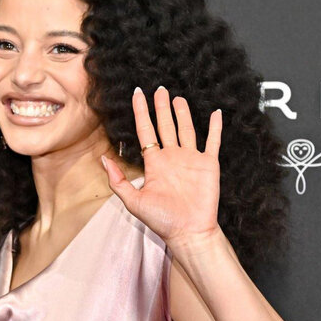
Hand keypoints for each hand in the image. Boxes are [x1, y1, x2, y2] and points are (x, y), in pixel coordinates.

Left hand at [102, 87, 222, 251]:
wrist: (188, 232)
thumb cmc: (162, 220)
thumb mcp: (134, 201)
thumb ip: (118, 181)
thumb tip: (103, 159)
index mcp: (155, 164)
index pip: (145, 131)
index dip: (141, 113)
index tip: (137, 94)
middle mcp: (172, 158)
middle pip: (165, 126)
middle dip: (161, 108)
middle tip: (159, 89)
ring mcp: (191, 159)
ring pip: (186, 129)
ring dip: (182, 113)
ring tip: (177, 97)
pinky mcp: (208, 164)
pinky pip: (212, 141)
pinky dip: (215, 127)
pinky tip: (216, 113)